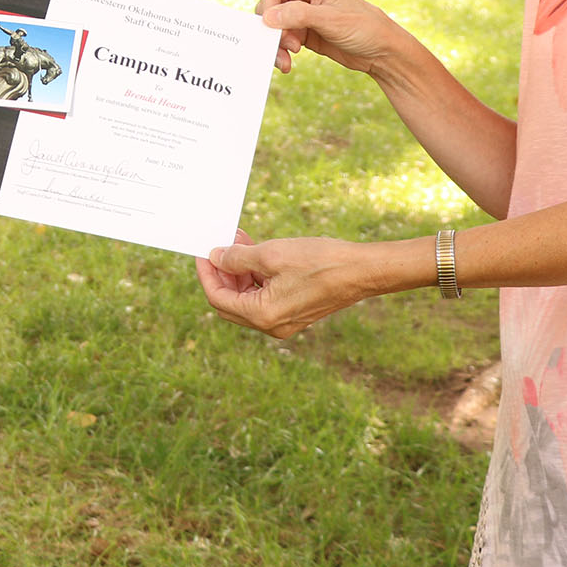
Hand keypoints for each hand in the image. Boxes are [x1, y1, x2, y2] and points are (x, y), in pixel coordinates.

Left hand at [195, 230, 379, 338]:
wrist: (362, 270)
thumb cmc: (320, 261)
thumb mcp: (272, 254)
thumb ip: (238, 258)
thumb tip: (216, 258)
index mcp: (263, 316)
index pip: (218, 299)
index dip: (207, 273)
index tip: (204, 251)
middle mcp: (272, 325)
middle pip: (231, 301)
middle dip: (222, 272)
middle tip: (221, 244)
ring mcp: (284, 321)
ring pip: (248, 297)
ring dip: (239, 271)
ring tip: (239, 241)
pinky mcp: (295, 311)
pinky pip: (265, 296)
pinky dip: (257, 276)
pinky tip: (257, 253)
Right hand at [255, 0, 406, 74]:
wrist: (381, 51)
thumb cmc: (365, 27)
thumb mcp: (332, 20)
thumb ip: (299, 15)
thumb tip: (268, 16)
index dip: (267, 9)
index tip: (272, 29)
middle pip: (269, 9)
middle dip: (272, 30)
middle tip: (286, 47)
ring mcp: (302, 14)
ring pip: (273, 27)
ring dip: (276, 45)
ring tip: (286, 61)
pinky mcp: (303, 33)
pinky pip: (281, 40)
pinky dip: (281, 52)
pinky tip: (288, 63)